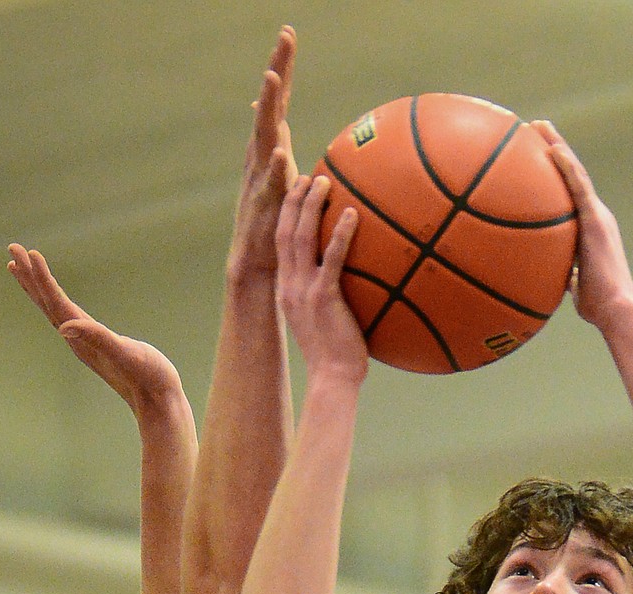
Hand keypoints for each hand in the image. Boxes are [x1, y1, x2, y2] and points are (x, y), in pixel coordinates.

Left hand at [7, 244, 186, 424]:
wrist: (158, 402)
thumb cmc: (147, 377)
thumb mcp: (124, 353)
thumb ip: (96, 338)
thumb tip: (63, 327)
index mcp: (83, 338)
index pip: (56, 303)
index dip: (43, 278)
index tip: (31, 253)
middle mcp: (78, 340)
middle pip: (46, 303)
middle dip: (30, 276)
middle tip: (13, 248)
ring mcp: (85, 343)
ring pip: (53, 309)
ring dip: (37, 287)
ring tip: (20, 267)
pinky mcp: (96, 345)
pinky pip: (68, 317)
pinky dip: (56, 301)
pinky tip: (55, 300)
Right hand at [227, 25, 297, 280]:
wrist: (257, 264)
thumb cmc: (275, 223)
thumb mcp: (283, 180)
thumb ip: (283, 151)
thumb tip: (283, 126)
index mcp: (269, 147)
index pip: (278, 101)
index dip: (284, 68)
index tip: (288, 33)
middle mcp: (261, 154)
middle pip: (270, 104)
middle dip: (278, 69)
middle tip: (286, 36)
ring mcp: (260, 176)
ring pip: (264, 133)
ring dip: (269, 105)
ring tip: (272, 77)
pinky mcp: (263, 203)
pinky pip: (270, 181)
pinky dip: (273, 165)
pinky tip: (277, 150)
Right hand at [276, 174, 367, 385]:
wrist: (332, 379)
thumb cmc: (336, 355)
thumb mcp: (326, 320)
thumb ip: (330, 295)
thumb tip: (352, 278)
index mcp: (287, 289)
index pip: (280, 242)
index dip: (286, 213)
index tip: (297, 190)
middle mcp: (289, 286)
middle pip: (285, 230)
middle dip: (293, 198)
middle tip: (307, 174)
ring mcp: (304, 291)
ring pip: (301, 238)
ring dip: (311, 206)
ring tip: (324, 182)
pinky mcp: (323, 298)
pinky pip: (331, 259)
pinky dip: (340, 234)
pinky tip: (352, 214)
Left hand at [530, 121, 632, 335]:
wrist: (616, 310)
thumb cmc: (598, 307)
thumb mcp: (575, 288)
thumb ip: (564, 277)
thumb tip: (549, 282)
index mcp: (590, 230)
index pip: (570, 195)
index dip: (556, 173)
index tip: (538, 155)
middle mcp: (595, 216)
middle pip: (572, 176)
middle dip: (555, 149)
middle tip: (535, 129)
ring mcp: (597, 216)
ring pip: (575, 174)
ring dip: (557, 147)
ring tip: (537, 126)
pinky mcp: (596, 221)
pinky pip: (578, 188)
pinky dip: (565, 167)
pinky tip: (550, 149)